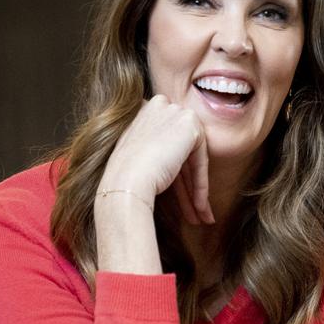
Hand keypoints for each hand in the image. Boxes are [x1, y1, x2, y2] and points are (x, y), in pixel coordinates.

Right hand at [100, 95, 213, 224]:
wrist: (125, 183)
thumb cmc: (123, 178)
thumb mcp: (137, 156)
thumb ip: (157, 149)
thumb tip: (174, 161)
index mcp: (142, 109)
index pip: (166, 146)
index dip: (174, 176)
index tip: (177, 200)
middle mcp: (159, 105)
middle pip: (181, 153)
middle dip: (187, 187)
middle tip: (193, 212)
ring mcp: (175, 111)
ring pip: (192, 159)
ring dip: (196, 192)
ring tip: (199, 217)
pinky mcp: (189, 124)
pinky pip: (200, 160)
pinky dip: (201, 185)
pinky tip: (201, 209)